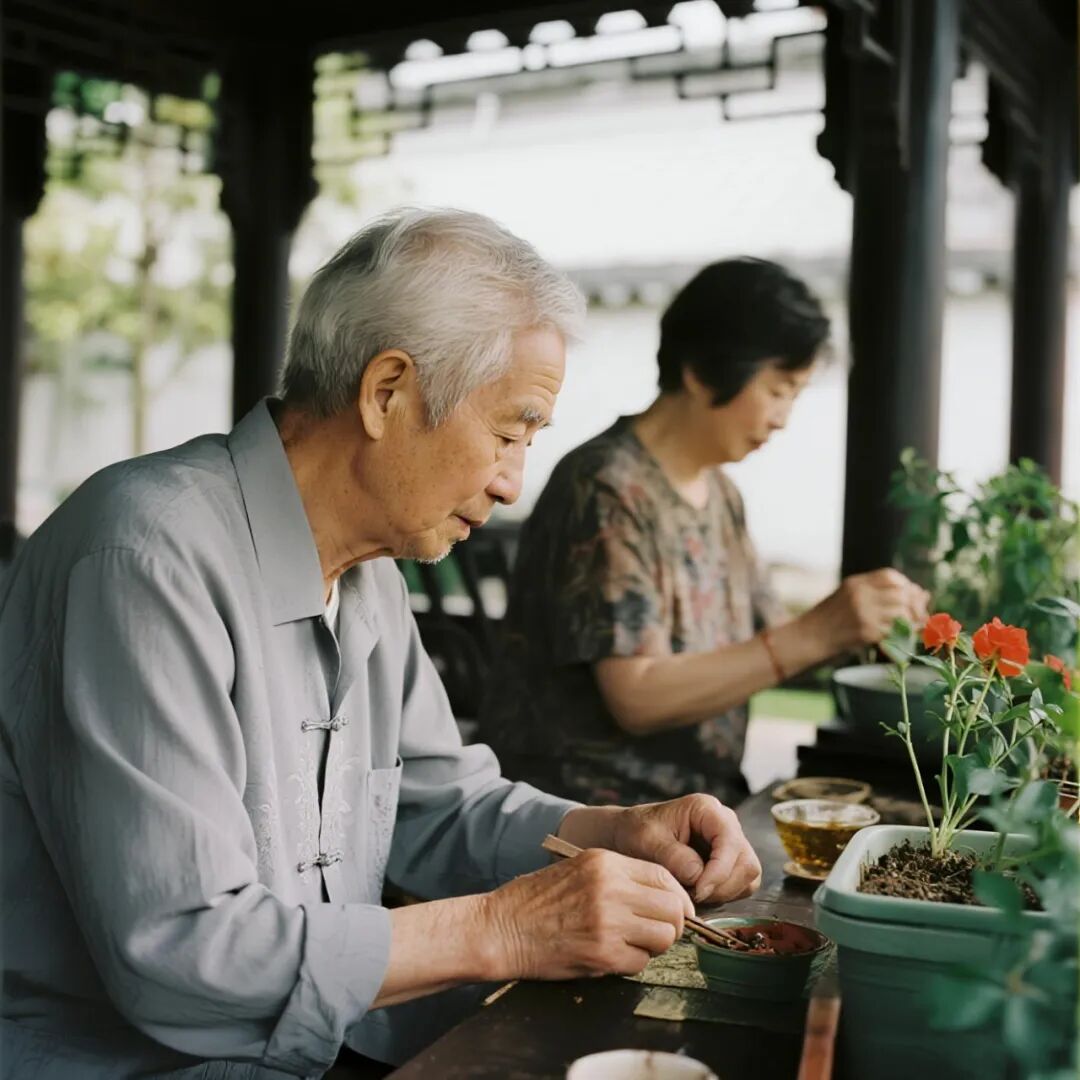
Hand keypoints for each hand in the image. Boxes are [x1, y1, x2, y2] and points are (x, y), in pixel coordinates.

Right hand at [482, 848, 693, 980]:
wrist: (500, 928)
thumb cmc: (535, 900)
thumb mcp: (578, 869)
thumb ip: (618, 877)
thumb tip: (659, 895)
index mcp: (605, 863)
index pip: (665, 876)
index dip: (677, 896)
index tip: (676, 909)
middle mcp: (611, 888)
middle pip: (672, 908)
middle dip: (671, 923)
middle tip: (655, 931)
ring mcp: (608, 922)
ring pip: (663, 937)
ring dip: (653, 945)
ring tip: (631, 943)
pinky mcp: (602, 954)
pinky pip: (640, 962)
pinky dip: (632, 963)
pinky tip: (611, 956)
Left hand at [609, 794, 760, 903]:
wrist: (629, 835)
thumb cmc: (636, 831)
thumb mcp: (647, 840)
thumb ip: (673, 857)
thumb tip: (699, 876)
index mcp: (706, 809)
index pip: (731, 842)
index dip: (719, 871)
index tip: (698, 891)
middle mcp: (725, 824)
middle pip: (746, 863)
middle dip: (722, 886)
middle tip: (693, 896)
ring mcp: (730, 843)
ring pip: (748, 877)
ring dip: (724, 893)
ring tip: (693, 894)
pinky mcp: (729, 862)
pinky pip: (741, 886)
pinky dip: (724, 895)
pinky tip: (698, 893)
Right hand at [809, 568, 929, 651]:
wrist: (806, 639)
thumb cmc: (827, 621)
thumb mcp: (847, 599)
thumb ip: (876, 595)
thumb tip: (921, 594)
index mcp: (855, 584)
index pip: (890, 576)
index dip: (905, 586)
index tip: (910, 597)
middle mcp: (860, 595)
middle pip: (900, 593)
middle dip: (914, 605)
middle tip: (918, 617)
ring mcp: (863, 613)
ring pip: (901, 612)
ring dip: (910, 622)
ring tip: (910, 629)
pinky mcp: (865, 632)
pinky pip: (894, 631)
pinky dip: (902, 636)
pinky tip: (900, 639)